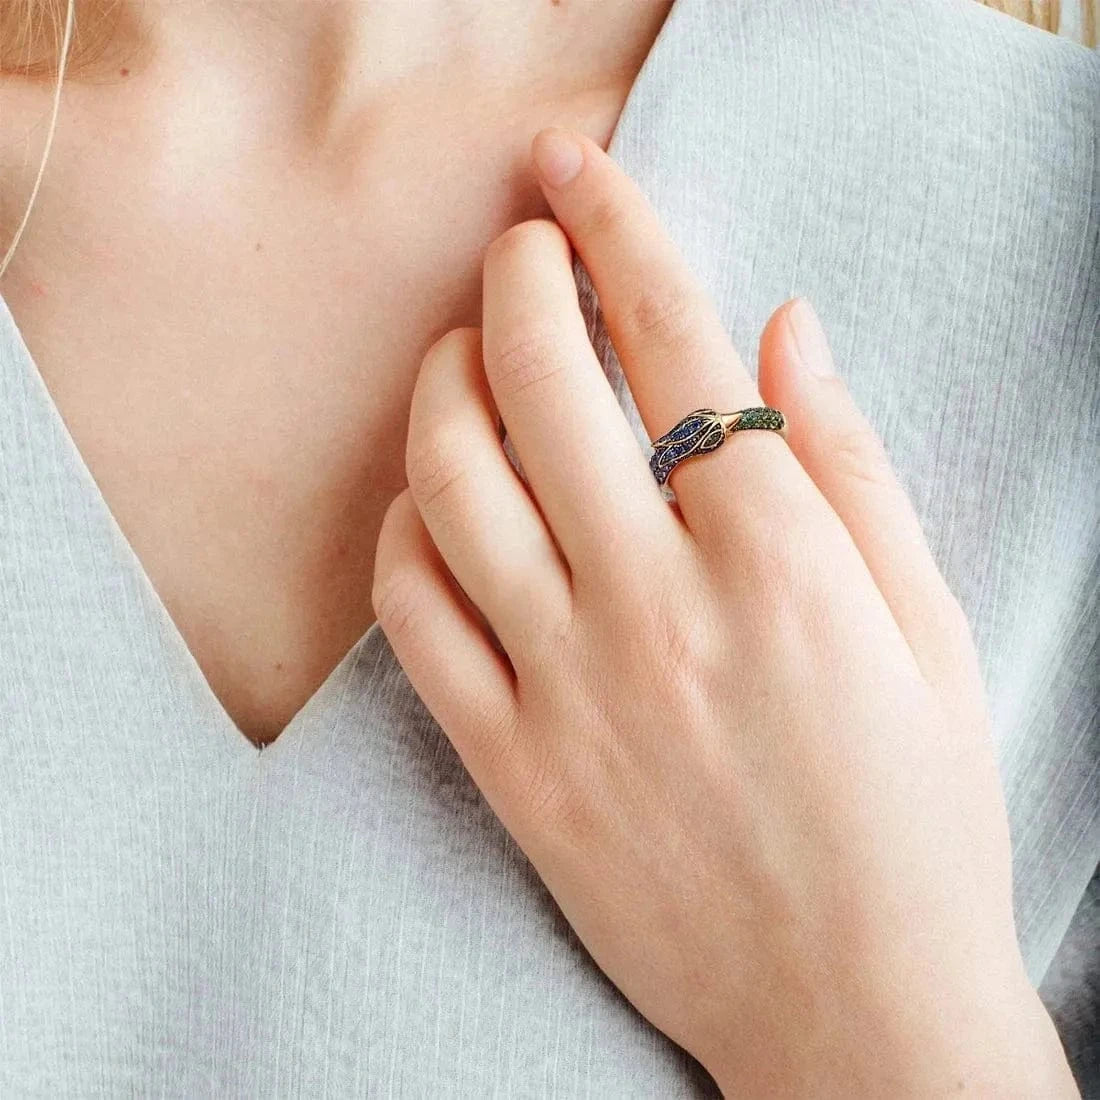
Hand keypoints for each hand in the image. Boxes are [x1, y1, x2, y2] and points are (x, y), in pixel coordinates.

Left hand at [371, 127, 1077, 1096]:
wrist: (852, 1004)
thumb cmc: (914, 816)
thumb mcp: (927, 627)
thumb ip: (850, 464)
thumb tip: (784, 327)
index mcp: (780, 564)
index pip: (677, 341)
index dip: (619, 228)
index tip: (578, 168)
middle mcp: (659, 610)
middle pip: (541, 384)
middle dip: (516, 278)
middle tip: (518, 246)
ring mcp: (569, 692)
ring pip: (451, 485)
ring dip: (443, 386)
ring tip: (466, 353)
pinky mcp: (511, 768)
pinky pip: (412, 617)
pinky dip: (404, 531)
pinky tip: (432, 501)